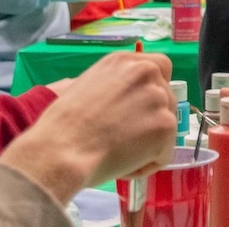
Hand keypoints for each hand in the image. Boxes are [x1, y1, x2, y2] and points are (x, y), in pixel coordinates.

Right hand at [0, 51, 176, 201]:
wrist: (61, 149)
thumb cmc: (62, 126)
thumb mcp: (87, 87)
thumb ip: (115, 87)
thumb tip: (127, 101)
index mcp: (124, 61)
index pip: (159, 66)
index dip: (154, 89)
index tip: (143, 107)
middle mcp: (146, 72)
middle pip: (166, 97)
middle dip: (151, 119)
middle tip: (123, 138)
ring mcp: (159, 97)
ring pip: (166, 126)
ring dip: (148, 143)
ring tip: (118, 154)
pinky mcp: (166, 124)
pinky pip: (164, 152)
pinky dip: (148, 164)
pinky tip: (124, 166)